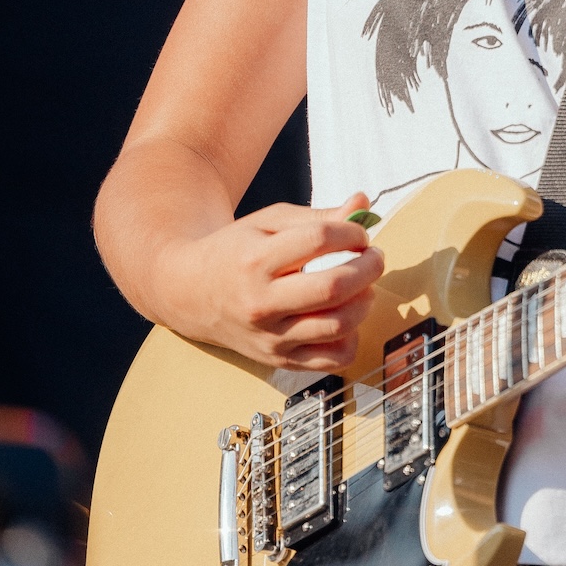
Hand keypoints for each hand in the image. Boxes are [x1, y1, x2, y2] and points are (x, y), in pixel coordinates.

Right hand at [158, 193, 384, 370]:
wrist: (191, 293)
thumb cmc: (237, 250)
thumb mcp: (270, 222)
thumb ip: (319, 217)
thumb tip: (363, 205)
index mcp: (257, 260)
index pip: (320, 240)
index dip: (352, 233)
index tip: (359, 234)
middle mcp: (262, 302)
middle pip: (333, 287)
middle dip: (369, 267)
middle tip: (375, 257)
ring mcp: (270, 337)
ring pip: (338, 326)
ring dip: (365, 301)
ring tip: (364, 286)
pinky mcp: (279, 360)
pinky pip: (332, 360)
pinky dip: (351, 338)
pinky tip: (346, 316)